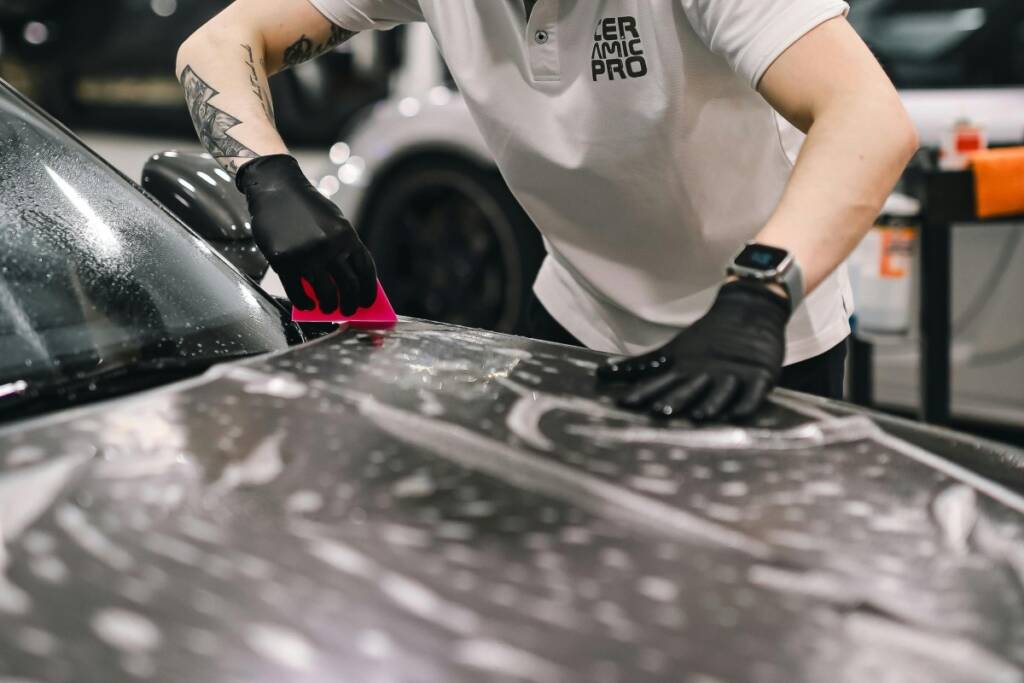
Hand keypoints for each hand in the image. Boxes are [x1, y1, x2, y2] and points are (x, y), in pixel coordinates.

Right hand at [236, 154, 376, 313]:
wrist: (276, 189)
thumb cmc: (306, 209)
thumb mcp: (333, 223)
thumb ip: (342, 250)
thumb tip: (348, 286)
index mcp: (347, 236)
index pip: (366, 271)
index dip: (368, 290)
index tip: (367, 303)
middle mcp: (329, 246)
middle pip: (348, 287)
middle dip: (350, 305)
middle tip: (348, 312)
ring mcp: (306, 255)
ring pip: (325, 294)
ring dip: (328, 307)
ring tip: (327, 309)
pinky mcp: (284, 261)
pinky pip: (297, 292)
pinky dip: (304, 303)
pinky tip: (307, 305)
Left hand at [597, 281, 789, 421]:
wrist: (749, 310)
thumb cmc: (707, 338)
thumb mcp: (672, 351)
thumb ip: (640, 366)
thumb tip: (601, 373)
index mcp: (685, 368)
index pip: (661, 382)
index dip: (643, 393)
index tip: (624, 404)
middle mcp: (707, 373)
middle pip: (689, 389)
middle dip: (675, 401)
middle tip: (659, 412)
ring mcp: (734, 374)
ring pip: (720, 393)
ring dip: (710, 404)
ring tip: (700, 417)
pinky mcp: (759, 375)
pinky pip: (753, 393)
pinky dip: (746, 403)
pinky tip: (738, 415)